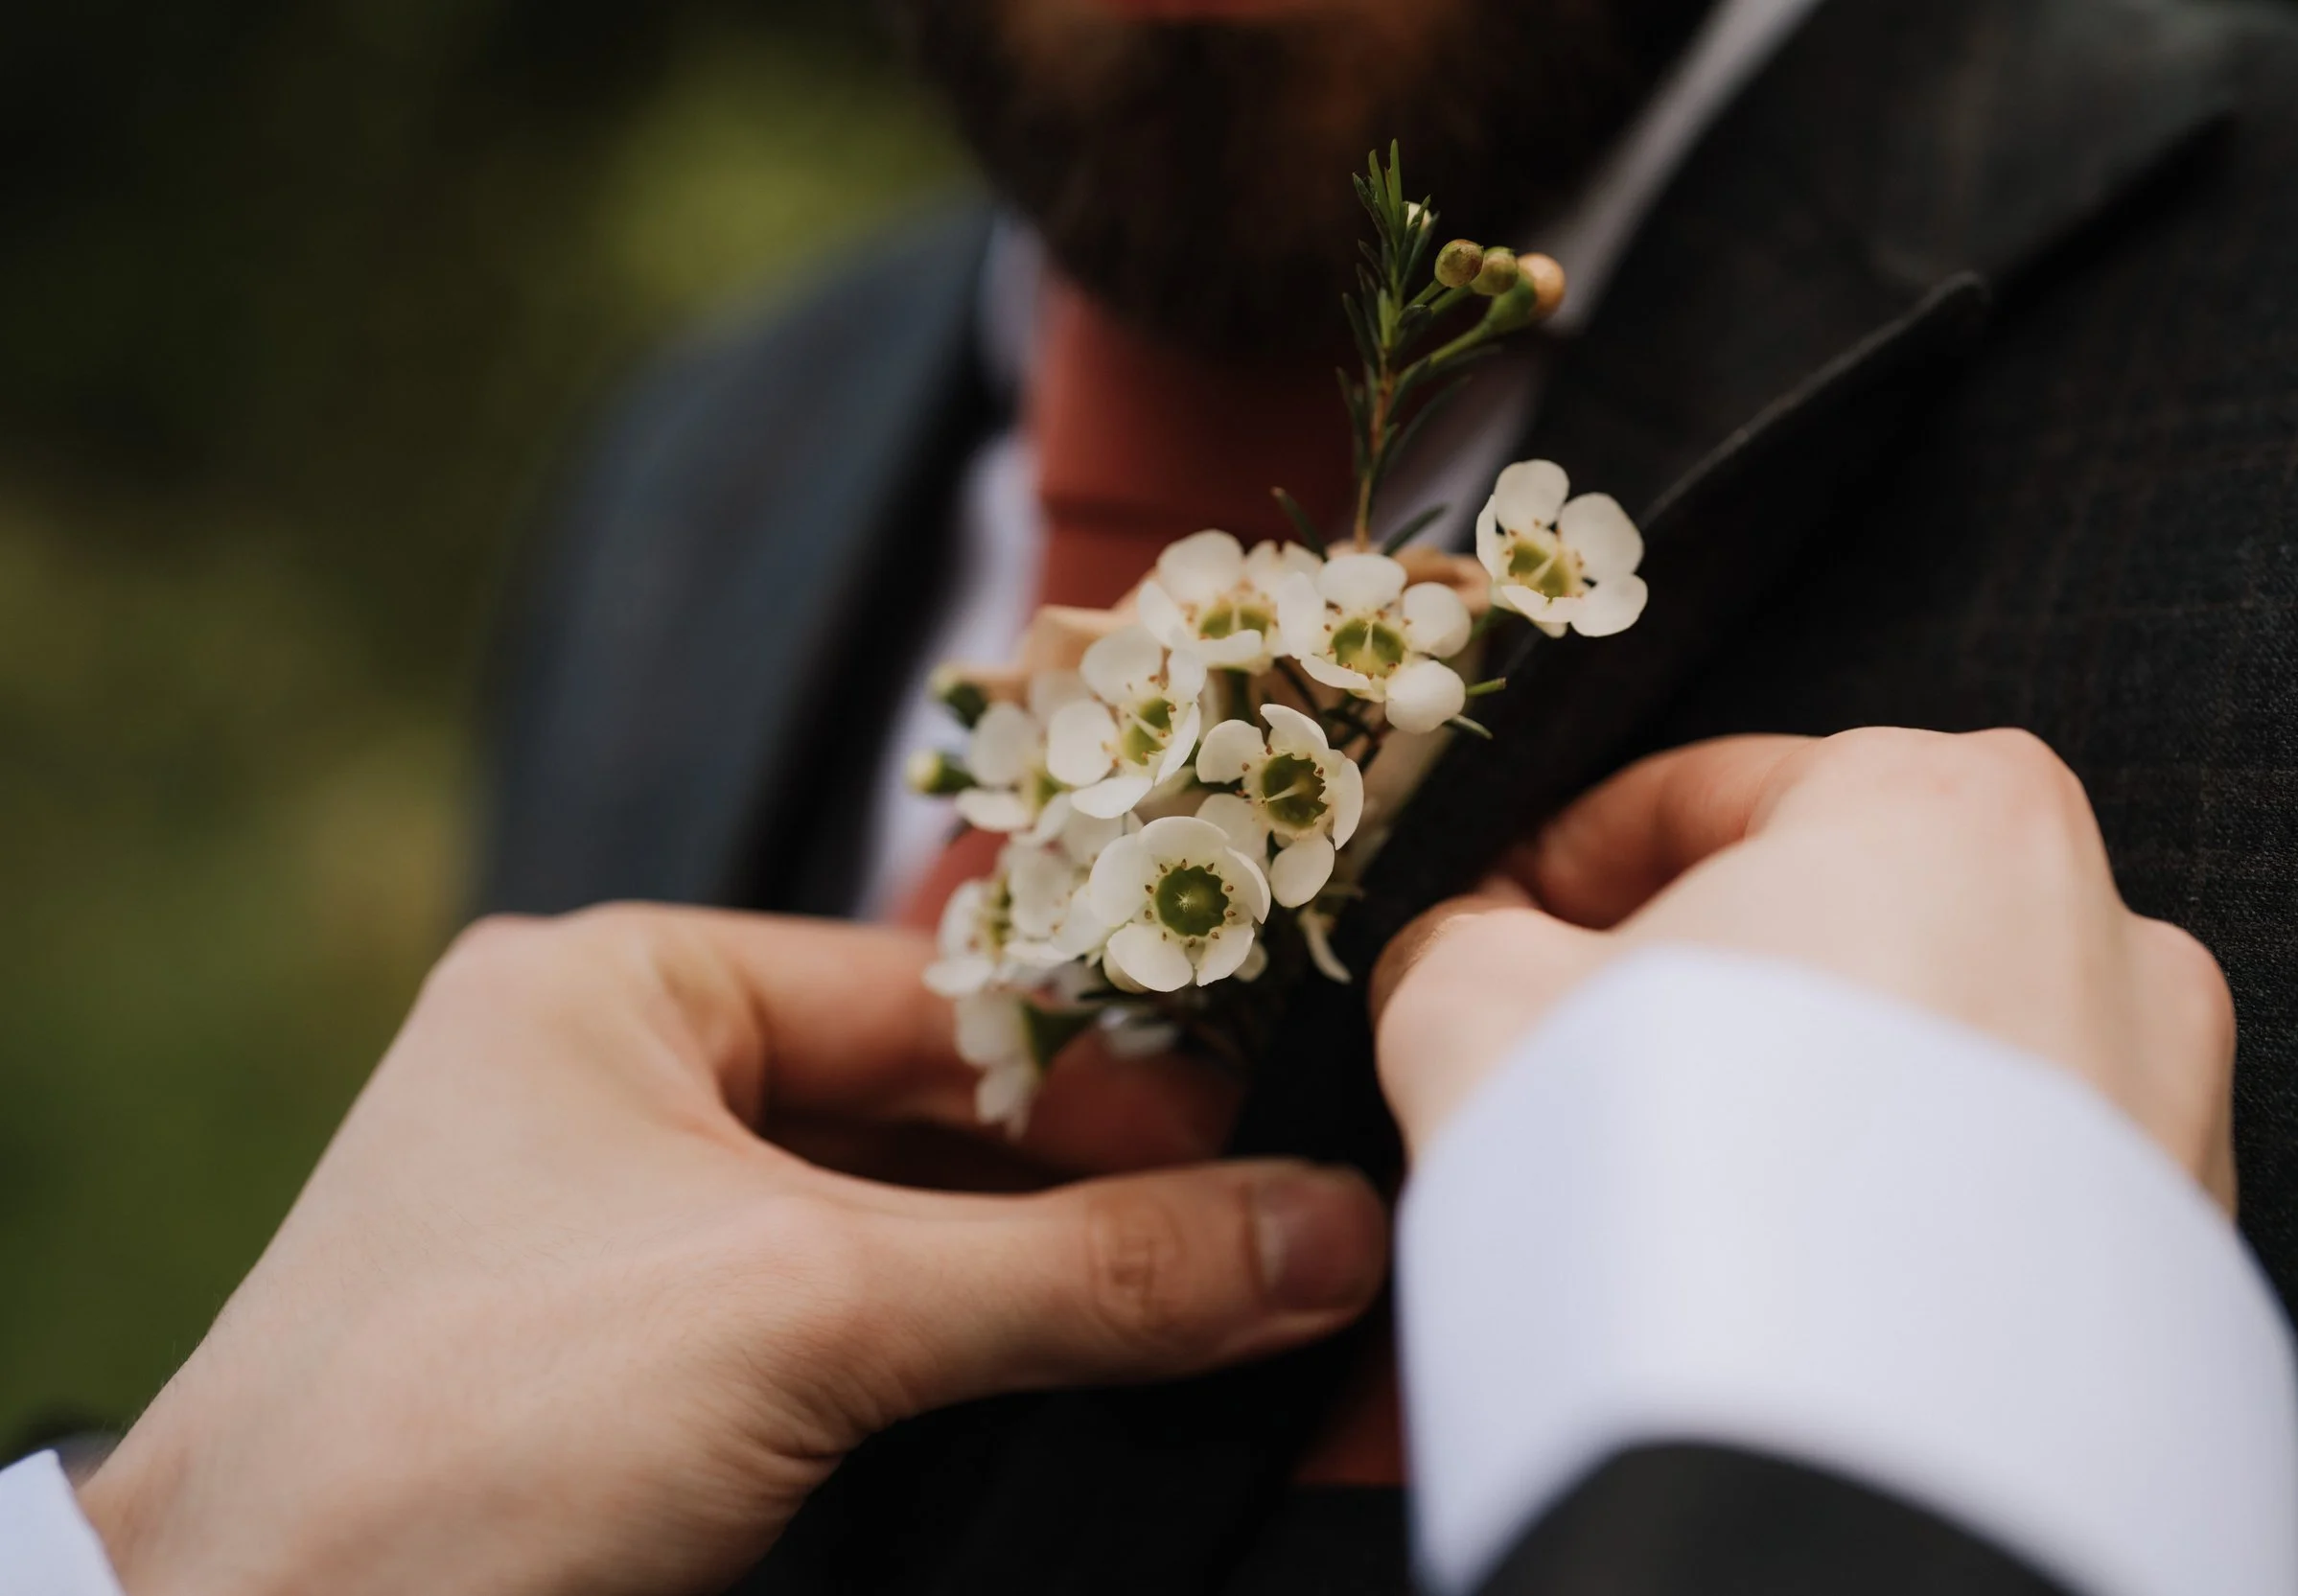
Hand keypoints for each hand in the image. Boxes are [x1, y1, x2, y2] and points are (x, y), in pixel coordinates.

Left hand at [77, 908, 1387, 1595]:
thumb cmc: (461, 1436)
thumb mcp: (813, 1313)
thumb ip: (1082, 1271)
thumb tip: (1316, 1232)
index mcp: (619, 990)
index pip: (931, 990)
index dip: (1109, 1065)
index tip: (1264, 1133)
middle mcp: (623, 1091)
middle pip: (931, 1114)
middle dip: (1095, 1186)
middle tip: (1269, 1231)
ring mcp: (632, 1240)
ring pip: (903, 1233)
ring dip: (1049, 1281)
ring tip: (1223, 1302)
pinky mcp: (649, 1373)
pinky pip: (857, 1335)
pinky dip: (976, 1362)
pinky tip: (1096, 1384)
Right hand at [1373, 729, 2237, 1206]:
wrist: (1843, 1474)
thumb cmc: (1669, 1186)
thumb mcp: (1475, 1008)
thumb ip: (1460, 943)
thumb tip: (1464, 958)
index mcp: (1942, 804)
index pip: (1702, 795)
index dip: (1557, 869)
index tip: (1484, 937)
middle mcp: (2091, 930)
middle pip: (1821, 928)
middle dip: (1676, 1000)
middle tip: (1554, 1075)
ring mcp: (2152, 1102)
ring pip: (1902, 1066)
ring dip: (1768, 1107)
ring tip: (1645, 1200)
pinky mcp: (2169, 1263)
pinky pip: (1970, 1196)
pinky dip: (1863, 1216)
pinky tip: (1749, 1282)